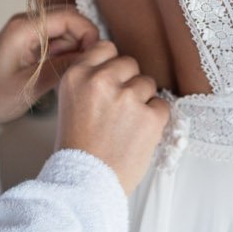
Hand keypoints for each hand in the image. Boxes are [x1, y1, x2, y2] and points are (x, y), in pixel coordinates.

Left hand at [0, 7, 99, 124]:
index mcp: (24, 28)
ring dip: (76, 47)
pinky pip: (58, 39)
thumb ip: (62, 68)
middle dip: (84, 40)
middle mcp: (27, 22)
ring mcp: (29, 30)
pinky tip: (63, 70)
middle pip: (70, 19)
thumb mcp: (30, 86)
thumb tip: (91, 57)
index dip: (88, 33)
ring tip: (72, 71)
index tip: (95, 55)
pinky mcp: (31, 40)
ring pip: (67, 29)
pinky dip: (67, 52)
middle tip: (86, 66)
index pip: (69, 16)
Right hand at [54, 41, 168, 193]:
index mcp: (77, 76)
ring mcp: (127, 97)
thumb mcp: (70, 103)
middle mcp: (101, 81)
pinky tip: (138, 135)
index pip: (105, 48)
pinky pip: (162, 105)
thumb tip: (116, 66)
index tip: (111, 83)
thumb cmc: (78, 148)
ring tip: (126, 127)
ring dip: (142, 102)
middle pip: (129, 63)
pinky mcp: (149, 116)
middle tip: (118, 111)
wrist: (86, 183)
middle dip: (128, 83)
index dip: (111, 66)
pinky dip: (155, 120)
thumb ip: (90, 80)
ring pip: (147, 83)